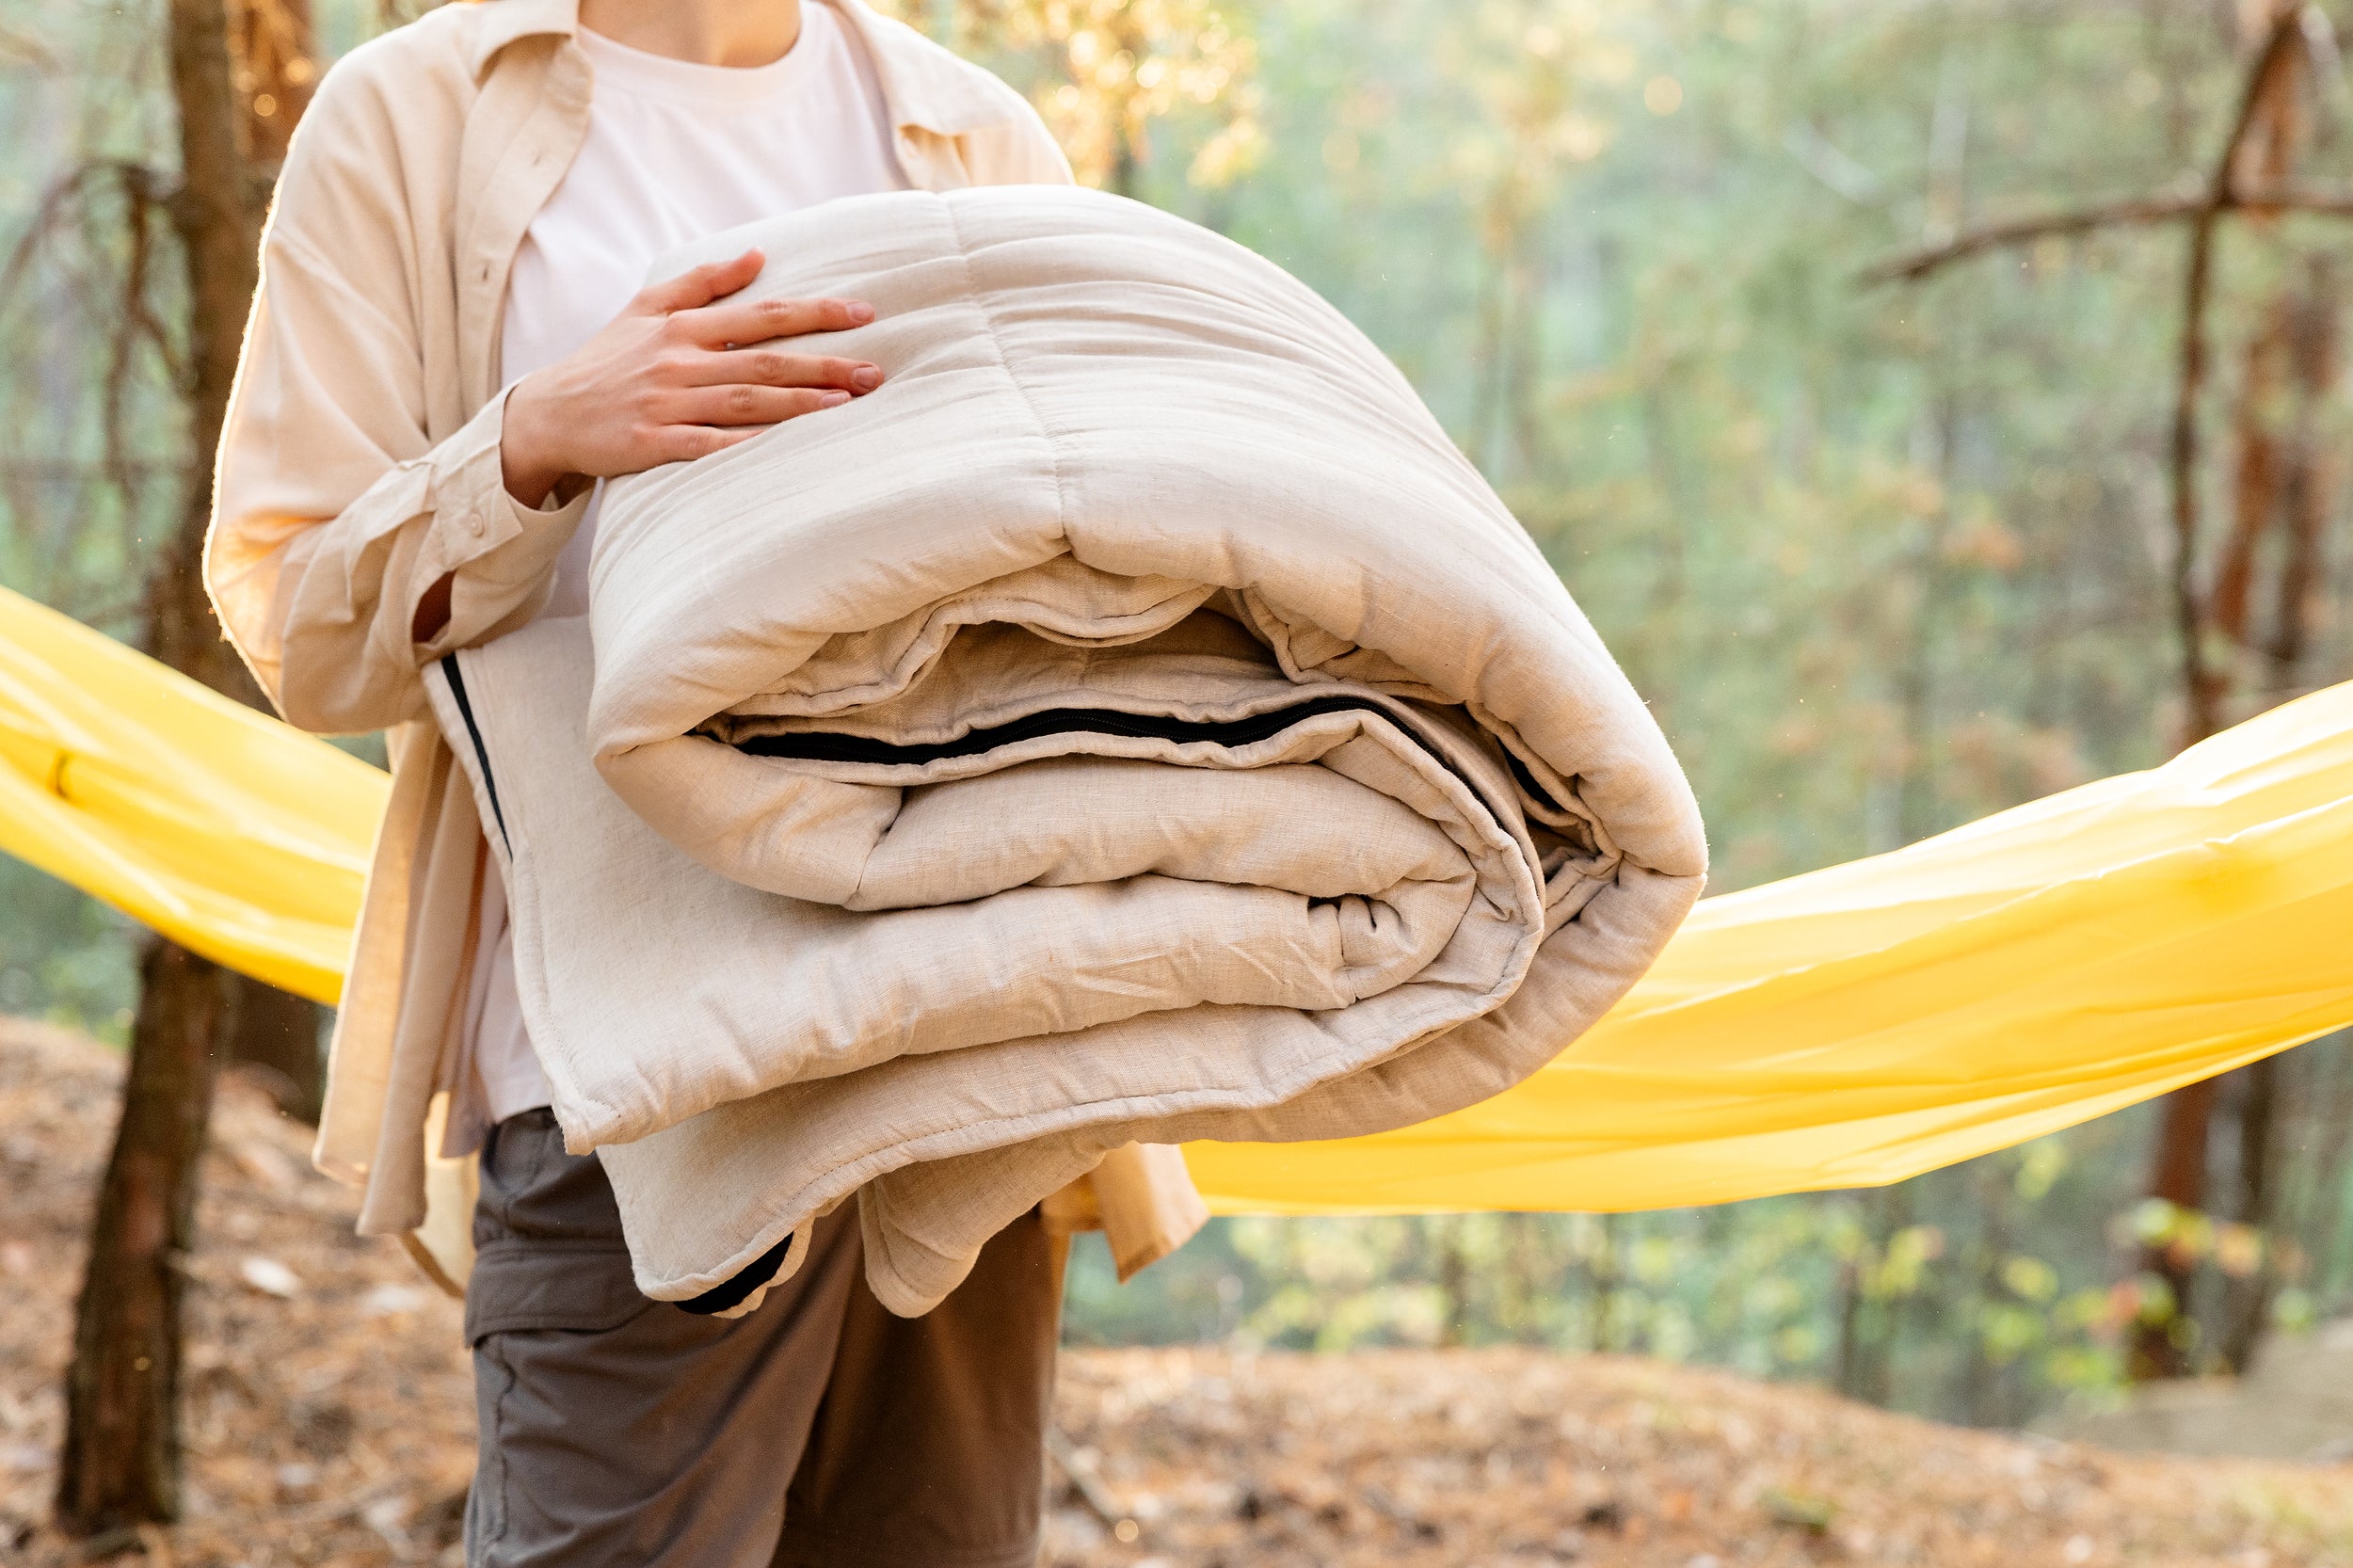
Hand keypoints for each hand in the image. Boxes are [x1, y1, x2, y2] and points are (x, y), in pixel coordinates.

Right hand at [498, 247, 880, 507]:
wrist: (548, 414)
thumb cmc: (606, 361)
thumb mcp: (646, 308)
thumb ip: (703, 283)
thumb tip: (757, 254)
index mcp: (682, 327)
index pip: (762, 316)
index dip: (815, 313)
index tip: (863, 315)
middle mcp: (678, 362)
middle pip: (764, 361)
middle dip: (823, 365)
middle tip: (873, 373)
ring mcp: (665, 403)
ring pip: (744, 402)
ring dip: (798, 404)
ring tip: (846, 406)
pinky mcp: (651, 443)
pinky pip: (708, 445)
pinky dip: (747, 445)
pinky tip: (786, 450)